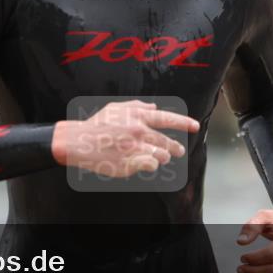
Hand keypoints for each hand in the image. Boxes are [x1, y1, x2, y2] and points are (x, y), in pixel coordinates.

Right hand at [51, 100, 198, 177]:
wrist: (78, 141)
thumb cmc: (96, 125)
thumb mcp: (116, 108)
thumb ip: (137, 106)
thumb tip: (155, 106)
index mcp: (137, 116)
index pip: (167, 119)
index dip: (184, 123)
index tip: (195, 126)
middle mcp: (139, 131)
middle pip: (166, 142)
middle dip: (174, 148)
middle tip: (177, 151)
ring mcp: (135, 148)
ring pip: (160, 156)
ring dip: (160, 157)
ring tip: (155, 157)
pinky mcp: (129, 163)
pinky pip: (149, 166)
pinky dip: (149, 165)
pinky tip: (142, 163)